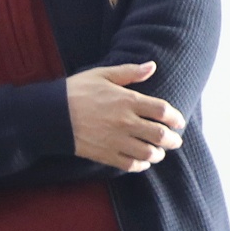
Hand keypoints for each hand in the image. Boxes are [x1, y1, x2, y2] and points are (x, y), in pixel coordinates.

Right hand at [66, 61, 184, 170]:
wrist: (51, 115)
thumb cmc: (76, 91)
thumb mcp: (102, 74)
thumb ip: (129, 72)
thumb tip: (152, 66)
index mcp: (127, 100)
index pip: (162, 110)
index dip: (175, 117)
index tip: (178, 121)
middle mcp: (125, 122)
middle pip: (159, 134)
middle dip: (172, 139)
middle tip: (175, 140)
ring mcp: (116, 140)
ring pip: (148, 153)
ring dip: (158, 153)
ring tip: (159, 151)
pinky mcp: (105, 154)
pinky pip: (130, 164)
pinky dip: (141, 164)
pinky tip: (142, 161)